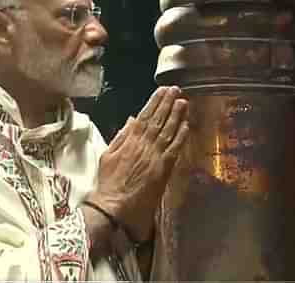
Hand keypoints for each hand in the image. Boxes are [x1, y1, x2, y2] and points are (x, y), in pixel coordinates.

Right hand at [86, 86, 189, 241]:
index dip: (155, 102)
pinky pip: (175, 149)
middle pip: (159, 120)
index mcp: (130, 140)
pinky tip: (186, 125)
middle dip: (168, 103)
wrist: (113, 205)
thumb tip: (132, 119)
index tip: (162, 91)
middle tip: (176, 90)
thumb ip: (121, 136)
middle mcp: (144, 145)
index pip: (145, 116)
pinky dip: (181, 136)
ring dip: (177, 115)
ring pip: (169, 131)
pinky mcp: (164, 169)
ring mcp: (155, 156)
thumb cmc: (108, 182)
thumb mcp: (108, 154)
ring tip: (183, 101)